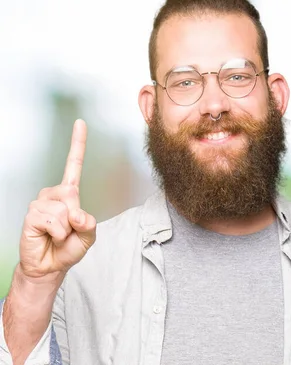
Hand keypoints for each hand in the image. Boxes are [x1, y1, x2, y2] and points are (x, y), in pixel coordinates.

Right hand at [18, 119, 96, 278]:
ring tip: (58, 235)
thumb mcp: (88, 235)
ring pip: (64, 211)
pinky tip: (49, 236)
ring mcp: (40, 203)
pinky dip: (57, 233)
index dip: (77, 143)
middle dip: (76, 218)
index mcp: (69, 194)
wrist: (50, 266)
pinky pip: (53, 221)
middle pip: (73, 196)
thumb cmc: (68, 247)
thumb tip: (76, 215)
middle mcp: (53, 194)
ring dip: (66, 228)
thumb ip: (88, 224)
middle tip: (68, 231)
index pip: (73, 165)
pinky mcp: (31, 214)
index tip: (80, 122)